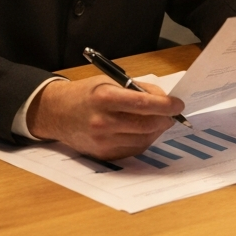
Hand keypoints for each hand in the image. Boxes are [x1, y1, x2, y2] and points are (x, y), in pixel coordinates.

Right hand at [26, 76, 182, 159]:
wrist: (57, 113)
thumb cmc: (86, 94)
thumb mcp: (109, 81)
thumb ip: (137, 89)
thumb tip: (163, 98)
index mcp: (105, 98)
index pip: (144, 104)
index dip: (165, 105)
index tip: (178, 104)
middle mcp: (103, 121)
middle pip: (146, 124)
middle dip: (165, 119)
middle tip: (172, 113)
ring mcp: (103, 141)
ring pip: (143, 139)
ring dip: (157, 130)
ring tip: (160, 121)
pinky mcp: (103, 154)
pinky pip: (133, 150)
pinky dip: (145, 140)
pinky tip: (146, 131)